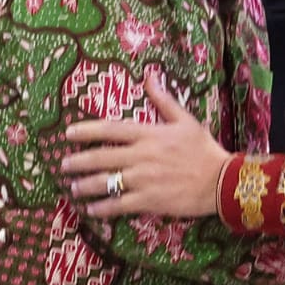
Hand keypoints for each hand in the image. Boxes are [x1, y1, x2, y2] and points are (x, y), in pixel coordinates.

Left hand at [61, 75, 229, 218]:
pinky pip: (117, 204)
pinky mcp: (148, 200)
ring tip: (73, 188)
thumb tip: (150, 76)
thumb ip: (164, 100)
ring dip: (84, 186)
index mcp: (149, 134)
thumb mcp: (186, 121)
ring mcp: (143, 179)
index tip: (68, 133)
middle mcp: (141, 156)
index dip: (86, 130)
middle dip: (77, 161)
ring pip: (104, 182)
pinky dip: (102, 207)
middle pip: (100, 157)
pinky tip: (92, 209)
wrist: (222, 181)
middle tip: (63, 165)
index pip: (110, 129)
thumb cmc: (204, 149)